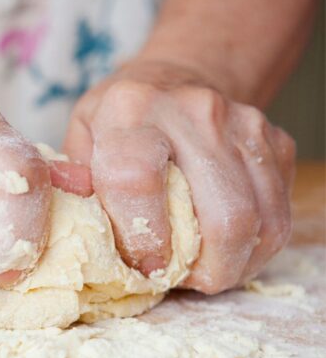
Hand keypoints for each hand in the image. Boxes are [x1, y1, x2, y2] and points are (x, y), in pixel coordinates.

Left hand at [64, 60, 294, 292]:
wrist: (176, 79)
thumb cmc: (120, 119)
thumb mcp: (82, 137)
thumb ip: (78, 184)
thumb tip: (77, 237)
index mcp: (130, 109)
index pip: (138, 182)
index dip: (142, 239)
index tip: (142, 267)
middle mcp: (193, 111)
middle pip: (221, 214)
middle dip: (203, 269)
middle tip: (179, 278)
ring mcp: (243, 124)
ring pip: (257, 222)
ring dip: (231, 265)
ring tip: (202, 269)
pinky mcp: (275, 141)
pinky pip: (278, 215)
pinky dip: (254, 249)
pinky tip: (225, 250)